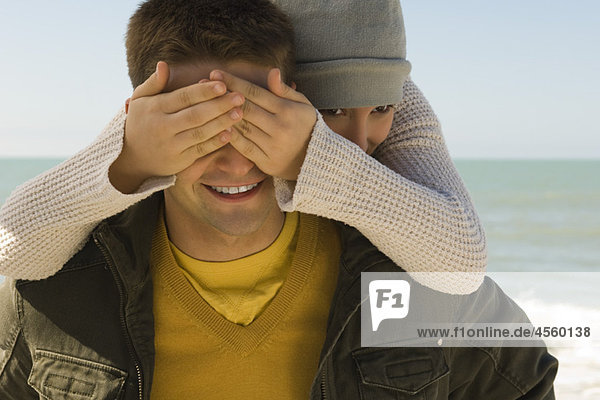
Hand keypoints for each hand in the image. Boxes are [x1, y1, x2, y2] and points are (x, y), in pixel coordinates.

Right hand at [109, 61, 244, 192]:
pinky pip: (201, 150)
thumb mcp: (140, 100)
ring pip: (201, 133)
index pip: (183, 98)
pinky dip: (216, 142)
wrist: (133, 158)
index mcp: (154, 108)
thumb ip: (153, 83)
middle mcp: (162, 127)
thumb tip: (164, 64)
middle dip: (219, 105)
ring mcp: (172, 145)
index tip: (222, 84)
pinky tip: (231, 133)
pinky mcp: (180, 161)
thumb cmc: (141, 122)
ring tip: (240, 112)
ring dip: (222, 123)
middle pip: (195, 115)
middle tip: (240, 97)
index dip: (203, 91)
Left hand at [209, 68, 316, 180]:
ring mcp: (272, 146)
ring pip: (242, 127)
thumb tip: (272, 71)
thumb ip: (284, 90)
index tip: (215, 73)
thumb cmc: (306, 126)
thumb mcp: (302, 104)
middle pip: (245, 108)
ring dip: (222, 115)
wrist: (315, 160)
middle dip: (222, 95)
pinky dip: (230, 137)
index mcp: (287, 111)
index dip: (234, 82)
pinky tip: (216, 127)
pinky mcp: (266, 161)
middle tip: (203, 85)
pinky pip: (244, 147)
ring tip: (205, 104)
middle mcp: (279, 128)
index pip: (255, 93)